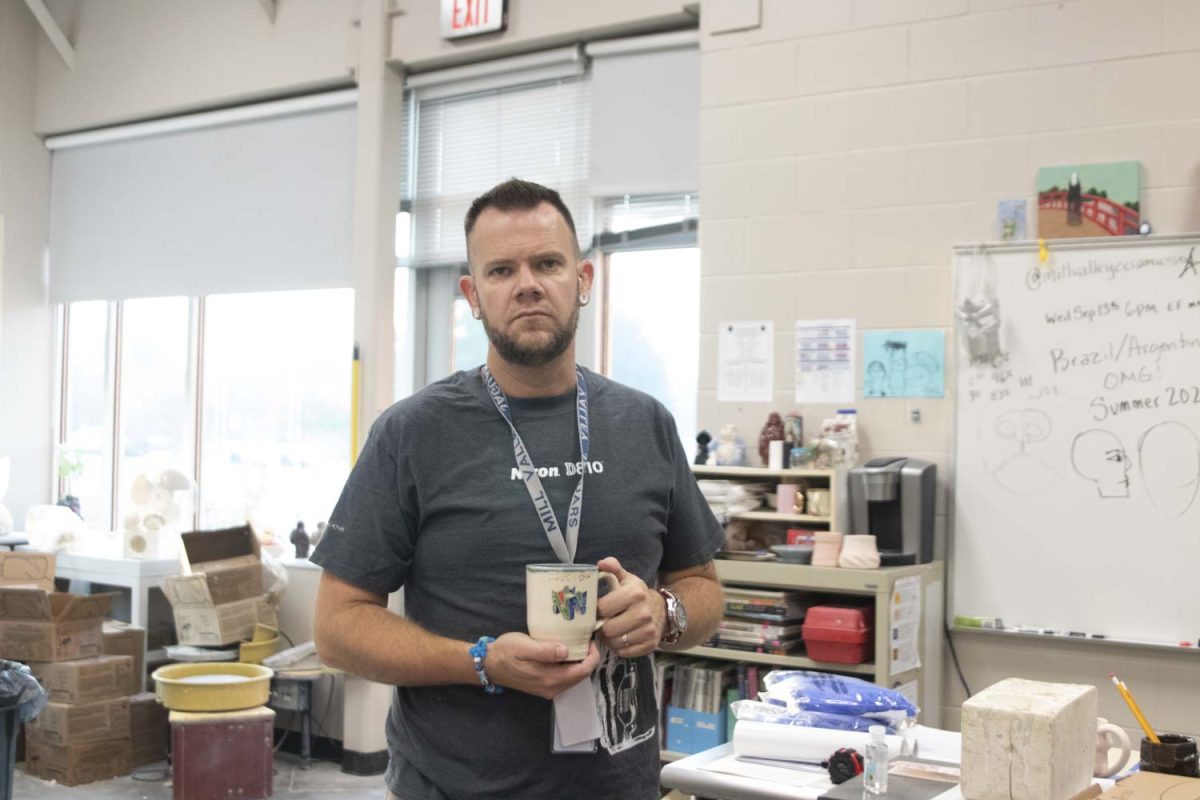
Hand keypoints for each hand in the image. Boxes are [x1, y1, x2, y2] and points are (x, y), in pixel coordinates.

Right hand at [485, 633, 599, 699]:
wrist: (489, 665)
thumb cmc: (505, 652)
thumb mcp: (524, 646)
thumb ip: (545, 650)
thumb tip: (566, 650)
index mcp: (550, 679)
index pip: (583, 671)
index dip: (593, 656)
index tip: (591, 640)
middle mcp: (552, 688)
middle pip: (581, 676)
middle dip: (588, 658)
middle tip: (586, 639)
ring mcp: (548, 689)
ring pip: (574, 677)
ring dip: (579, 662)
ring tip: (577, 643)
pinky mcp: (543, 686)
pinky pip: (565, 678)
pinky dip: (570, 666)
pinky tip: (565, 652)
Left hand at [595, 556, 665, 657]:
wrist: (662, 611)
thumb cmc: (638, 595)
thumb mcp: (627, 579)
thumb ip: (613, 568)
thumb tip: (601, 563)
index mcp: (635, 594)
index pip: (603, 608)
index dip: (596, 610)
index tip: (598, 609)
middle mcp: (643, 613)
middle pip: (608, 629)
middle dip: (601, 627)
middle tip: (602, 623)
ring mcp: (648, 631)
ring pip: (615, 642)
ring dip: (609, 639)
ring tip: (611, 630)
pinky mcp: (650, 645)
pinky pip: (624, 652)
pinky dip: (619, 648)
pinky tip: (621, 638)